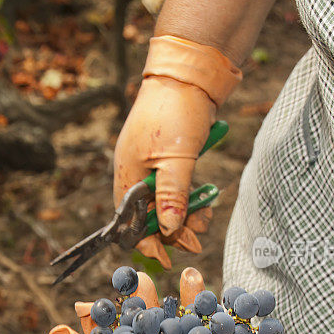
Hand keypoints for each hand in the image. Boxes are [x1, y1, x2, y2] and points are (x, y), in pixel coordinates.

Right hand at [113, 36, 240, 268]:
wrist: (189, 74)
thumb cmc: (176, 113)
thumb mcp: (176, 160)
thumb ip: (172, 197)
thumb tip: (170, 231)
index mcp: (127, 176)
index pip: (129, 223)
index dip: (147, 243)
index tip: (168, 259)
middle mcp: (135, 174)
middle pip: (150, 216)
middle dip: (174, 230)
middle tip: (197, 241)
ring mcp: (152, 165)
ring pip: (167, 202)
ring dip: (187, 214)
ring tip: (206, 217)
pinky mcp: (169, 157)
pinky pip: (177, 187)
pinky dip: (191, 197)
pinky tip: (206, 200)